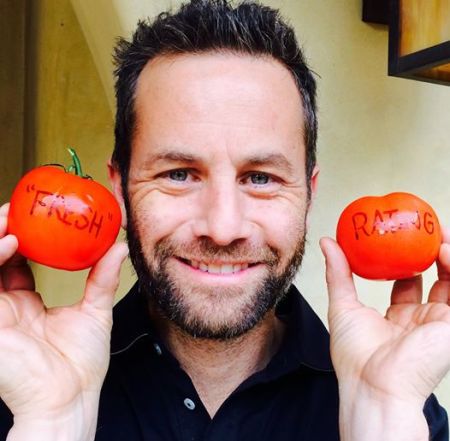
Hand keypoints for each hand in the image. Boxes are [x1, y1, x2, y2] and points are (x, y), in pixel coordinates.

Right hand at [0, 203, 127, 439]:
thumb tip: (118, 247)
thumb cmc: (80, 363)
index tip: (36, 215)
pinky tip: (9, 243)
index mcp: (24, 304)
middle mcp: (4, 306)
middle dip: (0, 230)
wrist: (71, 398)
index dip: (18, 236)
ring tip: (10, 217)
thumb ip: (102, 278)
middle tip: (18, 208)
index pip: (13, 262)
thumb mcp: (95, 311)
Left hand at [320, 227, 449, 440]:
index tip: (399, 237)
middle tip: (425, 230)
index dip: (406, 260)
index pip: (407, 282)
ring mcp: (438, 322)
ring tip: (440, 232)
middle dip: (431, 253)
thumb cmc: (355, 355)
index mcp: (398, 317)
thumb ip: (338, 274)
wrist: (372, 384)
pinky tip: (445, 249)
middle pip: (434, 279)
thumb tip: (327, 242)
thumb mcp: (343, 305)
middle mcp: (421, 319)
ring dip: (449, 256)